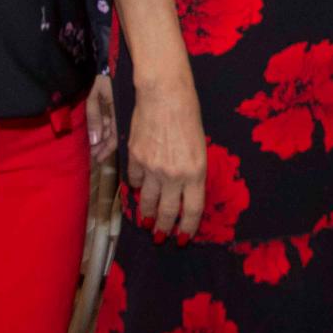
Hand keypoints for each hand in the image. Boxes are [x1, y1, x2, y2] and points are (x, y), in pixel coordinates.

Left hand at [85, 73, 117, 164]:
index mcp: (120, 113)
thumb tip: (95, 140)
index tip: (97, 158)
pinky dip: (108, 129)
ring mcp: (125, 111)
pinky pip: (116, 121)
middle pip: (116, 136)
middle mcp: (125, 114)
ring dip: (106, 139)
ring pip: (116, 130)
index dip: (106, 149)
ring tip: (96, 147)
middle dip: (104, 146)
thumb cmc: (105, 77)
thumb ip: (94, 117)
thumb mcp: (95, 97)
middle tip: (94, 155)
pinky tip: (102, 134)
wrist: (117, 60)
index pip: (115, 138)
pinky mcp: (123, 106)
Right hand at [126, 73, 206, 238]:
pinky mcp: (134, 158)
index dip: (187, 228)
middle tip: (160, 236)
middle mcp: (174, 175)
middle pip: (167, 212)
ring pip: (147, 202)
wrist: (165, 94)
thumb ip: (192, 171)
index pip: (192, 211)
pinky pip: (133, 181)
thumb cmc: (188, 115)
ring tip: (146, 223)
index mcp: (196, 172)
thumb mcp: (200, 147)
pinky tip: (136, 190)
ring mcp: (151, 168)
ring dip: (146, 215)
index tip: (182, 238)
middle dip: (164, 228)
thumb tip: (184, 192)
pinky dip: (134, 187)